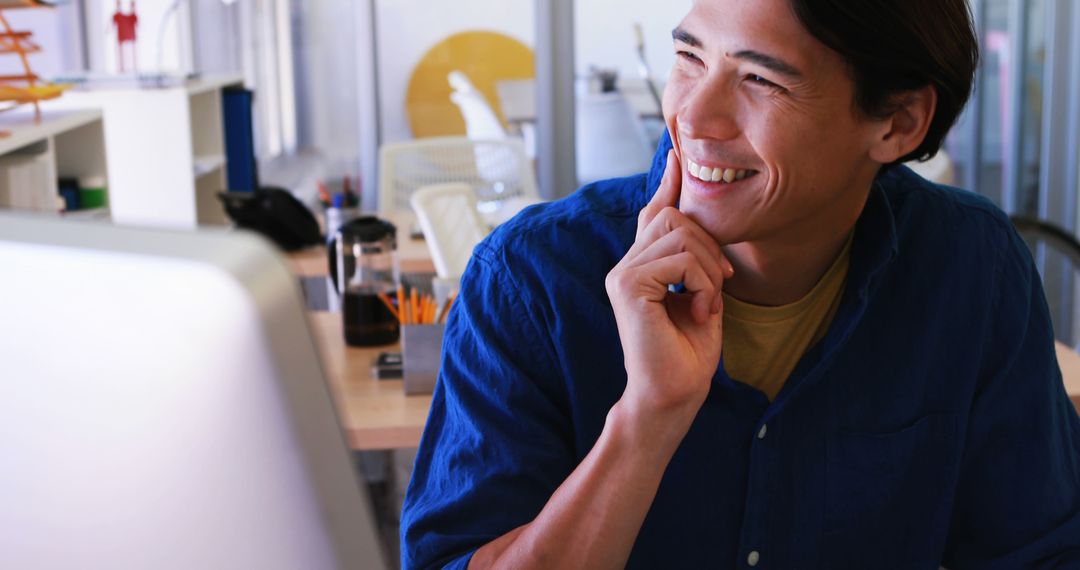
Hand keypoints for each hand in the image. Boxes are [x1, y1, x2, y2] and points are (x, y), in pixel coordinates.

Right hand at [605, 150, 732, 426]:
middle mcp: (626, 264)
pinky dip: (703, 283)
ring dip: (709, 267)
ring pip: (681, 233)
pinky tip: (700, 310)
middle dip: (710, 244)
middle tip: (720, 284)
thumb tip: (702, 222)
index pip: (653, 212)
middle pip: (674, 215)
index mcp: (641, 265)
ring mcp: (622, 273)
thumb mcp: (703, 294)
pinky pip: (681, 259)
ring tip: (709, 302)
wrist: (674, 395)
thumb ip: (697, 260)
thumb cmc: (689, 354)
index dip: (668, 182)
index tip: (678, 152)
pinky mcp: (628, 285)